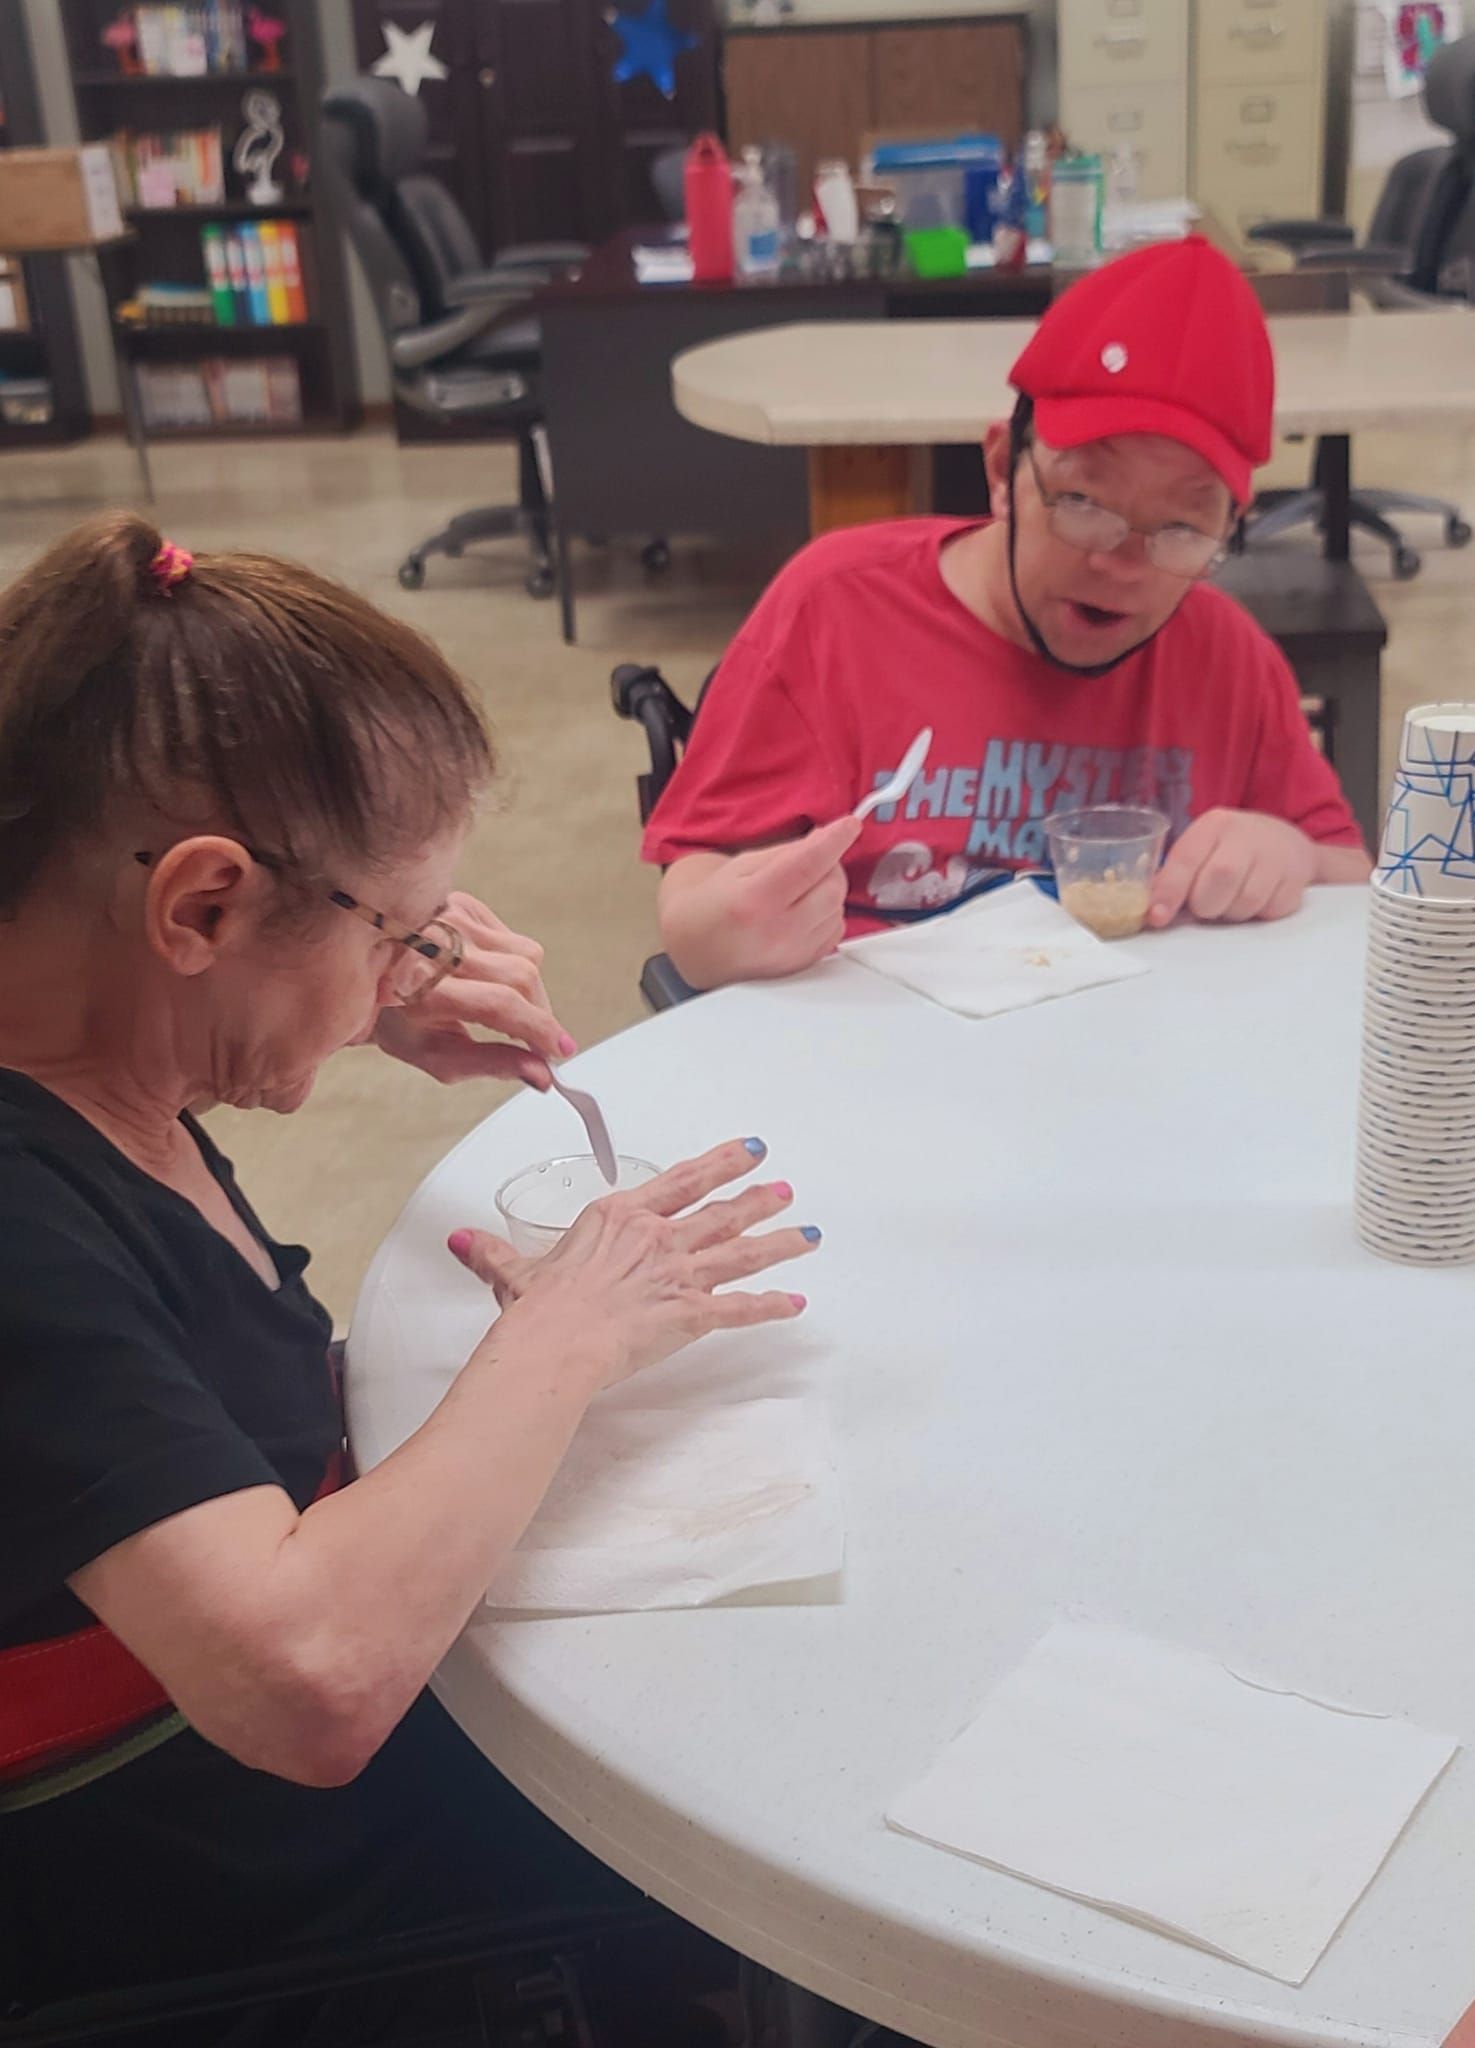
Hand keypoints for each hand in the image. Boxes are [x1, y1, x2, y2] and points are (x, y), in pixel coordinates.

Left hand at [372, 892, 573, 1088]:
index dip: (538, 1028)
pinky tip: (488, 977)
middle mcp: (435, 946)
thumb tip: (541, 1075)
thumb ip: (493, 1065)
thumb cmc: (399, 1022)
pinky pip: (514, 939)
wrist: (367, 977)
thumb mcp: (438, 1056)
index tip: (560, 1049)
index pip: (499, 1004)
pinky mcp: (463, 904)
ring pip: (526, 955)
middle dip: (539, 1013)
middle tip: (536, 1038)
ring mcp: (450, 917)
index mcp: (421, 988)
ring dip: (529, 989)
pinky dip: (513, 964)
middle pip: (521, 977)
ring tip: (503, 1006)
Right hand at [448, 1138, 817, 1387]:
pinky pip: (740, 1309)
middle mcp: (657, 1239)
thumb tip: (460, 1240)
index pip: (681, 1182)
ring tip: (809, 1234)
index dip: (719, 1164)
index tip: (749, 1150)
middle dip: (757, 1199)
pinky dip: (771, 1307)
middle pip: (719, 1213)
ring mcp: (678, 1275)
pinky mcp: (690, 1314)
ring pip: (741, 1253)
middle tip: (787, 1189)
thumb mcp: (514, 1274)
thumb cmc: (537, 1310)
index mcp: (619, 1218)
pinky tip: (797, 1303)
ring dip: (779, 1243)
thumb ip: (493, 1254)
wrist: (554, 1343)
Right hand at [691, 818, 862, 981]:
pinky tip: (804, 911)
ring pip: (839, 908)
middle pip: (832, 887)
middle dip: (829, 866)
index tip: (849, 826)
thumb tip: (826, 839)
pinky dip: (828, 914)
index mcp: (754, 901)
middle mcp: (777, 932)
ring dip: (828, 891)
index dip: (834, 841)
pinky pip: (836, 930)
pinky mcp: (804, 964)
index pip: (808, 864)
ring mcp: (792, 953)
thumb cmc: (714, 905)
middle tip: (811, 860)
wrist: (697, 949)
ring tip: (799, 890)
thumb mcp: (740, 865)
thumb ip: (786, 852)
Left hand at [1148, 810, 1316, 928]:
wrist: (1285, 843)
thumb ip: (1174, 878)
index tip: (1157, 916)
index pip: (1187, 858)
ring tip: (1232, 899)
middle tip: (1206, 904)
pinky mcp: (1296, 878)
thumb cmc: (1230, 852)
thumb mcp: (1201, 851)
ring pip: (1246, 901)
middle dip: (1206, 904)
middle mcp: (1246, 834)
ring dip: (1232, 912)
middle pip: (1220, 879)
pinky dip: (1258, 914)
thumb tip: (1151, 911)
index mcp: (1214, 825)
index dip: (1170, 890)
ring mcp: (1275, 855)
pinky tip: (1258, 898)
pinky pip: (1270, 910)